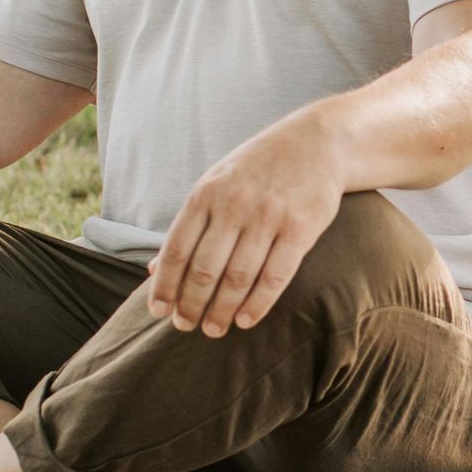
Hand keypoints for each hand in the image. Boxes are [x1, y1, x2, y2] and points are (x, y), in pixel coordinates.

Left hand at [147, 111, 345, 336]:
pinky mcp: (301, 228)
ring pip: (237, 278)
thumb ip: (189, 225)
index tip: (158, 311)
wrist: (317, 142)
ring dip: (221, 311)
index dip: (165, 285)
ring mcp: (269, 216)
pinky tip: (245, 320)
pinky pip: (275, 276)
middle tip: (185, 326)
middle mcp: (234, 204)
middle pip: (205, 269)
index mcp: (207, 193)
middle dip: (191, 305)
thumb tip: (154, 269)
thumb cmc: (259, 167)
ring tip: (213, 329)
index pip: (177, 249)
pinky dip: (257, 304)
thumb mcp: (216, 183)